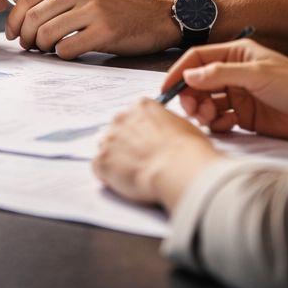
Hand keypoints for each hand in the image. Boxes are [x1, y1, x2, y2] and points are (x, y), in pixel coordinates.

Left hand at [5, 0, 177, 58]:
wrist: (164, 10)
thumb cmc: (126, 2)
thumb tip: (29, 14)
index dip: (14, 18)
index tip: (13, 32)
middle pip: (34, 16)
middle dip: (25, 36)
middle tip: (29, 46)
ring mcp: (94, 9)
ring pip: (47, 33)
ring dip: (42, 47)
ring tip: (48, 50)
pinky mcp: (105, 31)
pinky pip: (67, 48)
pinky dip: (61, 54)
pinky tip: (68, 52)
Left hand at [92, 99, 223, 208]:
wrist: (178, 169)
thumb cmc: (187, 150)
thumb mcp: (183, 126)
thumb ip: (165, 125)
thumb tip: (163, 133)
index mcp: (141, 107)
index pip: (134, 117)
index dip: (141, 134)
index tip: (148, 145)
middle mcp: (121, 118)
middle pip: (117, 132)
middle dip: (126, 146)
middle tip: (142, 161)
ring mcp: (108, 139)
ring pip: (107, 149)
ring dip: (117, 160)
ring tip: (137, 173)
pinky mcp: (101, 161)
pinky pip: (99, 168)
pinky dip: (109, 176)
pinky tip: (127, 181)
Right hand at [161, 39, 287, 141]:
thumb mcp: (258, 75)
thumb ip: (221, 74)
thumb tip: (189, 76)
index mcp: (237, 54)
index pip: (198, 59)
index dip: (180, 72)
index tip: (167, 89)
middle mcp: (235, 73)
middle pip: (198, 82)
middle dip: (191, 96)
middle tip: (193, 110)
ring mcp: (239, 96)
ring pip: (207, 102)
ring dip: (203, 111)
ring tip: (211, 119)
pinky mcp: (246, 117)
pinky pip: (220, 120)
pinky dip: (217, 124)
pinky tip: (227, 126)